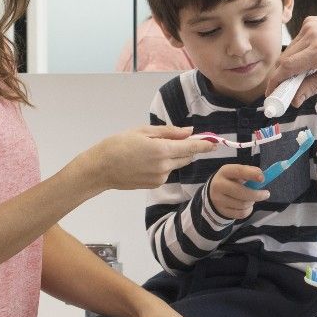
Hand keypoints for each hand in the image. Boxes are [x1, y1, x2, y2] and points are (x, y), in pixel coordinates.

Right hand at [77, 125, 214, 191]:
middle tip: (182, 139)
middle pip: (186, 157)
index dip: (204, 145)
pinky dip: (164, 164)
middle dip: (188, 149)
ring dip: (173, 156)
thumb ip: (169, 132)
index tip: (216, 142)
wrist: (100, 168)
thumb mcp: (143, 132)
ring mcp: (160, 177)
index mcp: (162, 150)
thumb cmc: (118, 144)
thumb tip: (190, 132)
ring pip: (176, 164)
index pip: (191, 148)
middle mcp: (164, 166)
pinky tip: (147, 160)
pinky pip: (166, 171)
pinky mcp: (154, 184)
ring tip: (152, 149)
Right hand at [208, 165, 269, 219]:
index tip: (263, 178)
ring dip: (252, 202)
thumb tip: (262, 175)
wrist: (214, 193)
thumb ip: (250, 172)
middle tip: (266, 194)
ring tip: (252, 198)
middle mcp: (219, 185)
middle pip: (240, 192)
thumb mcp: (237, 173)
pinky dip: (248, 210)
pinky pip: (241, 213)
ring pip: (243, 204)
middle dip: (256, 194)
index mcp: (225, 171)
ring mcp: (219, 200)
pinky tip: (247, 206)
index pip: (238, 171)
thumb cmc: (231, 181)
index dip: (251, 174)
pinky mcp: (222, 211)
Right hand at [268, 13, 316, 106]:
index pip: (288, 67)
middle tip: (282, 92)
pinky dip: (297, 52)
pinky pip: (297, 41)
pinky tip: (309, 59)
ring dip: (289, 64)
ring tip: (299, 76)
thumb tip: (294, 100)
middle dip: (280, 76)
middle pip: (285, 59)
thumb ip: (313, 87)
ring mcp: (310, 25)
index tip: (271, 93)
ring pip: (289, 50)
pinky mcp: (311, 21)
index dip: (276, 82)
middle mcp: (312, 34)